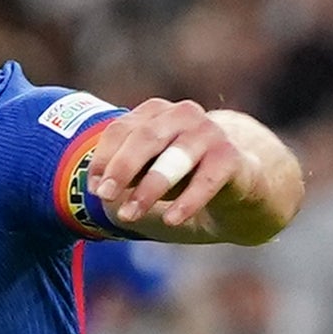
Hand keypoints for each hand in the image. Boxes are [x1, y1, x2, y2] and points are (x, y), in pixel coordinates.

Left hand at [85, 100, 243, 232]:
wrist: (239, 183)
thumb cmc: (183, 176)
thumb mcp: (149, 172)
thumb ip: (127, 174)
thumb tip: (99, 189)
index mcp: (156, 113)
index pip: (121, 129)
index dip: (104, 159)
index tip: (93, 189)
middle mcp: (183, 115)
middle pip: (146, 137)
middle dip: (122, 169)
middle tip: (105, 197)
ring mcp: (209, 133)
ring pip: (176, 156)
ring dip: (149, 188)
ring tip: (129, 216)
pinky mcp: (231, 156)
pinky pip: (207, 179)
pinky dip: (188, 201)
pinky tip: (172, 220)